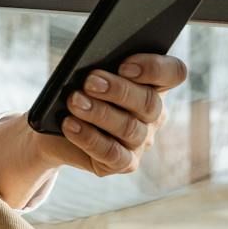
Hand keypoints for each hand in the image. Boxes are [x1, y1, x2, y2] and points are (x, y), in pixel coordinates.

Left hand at [38, 52, 186, 177]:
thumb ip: (100, 64)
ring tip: (74, 101)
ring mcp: (142, 141)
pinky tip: (70, 125)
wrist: (54, 126)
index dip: (154, 68)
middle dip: (118, 90)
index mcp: (153, 84)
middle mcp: (153, 114)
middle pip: (149, 102)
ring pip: (129, 128)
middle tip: (89, 82)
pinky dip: (89, 138)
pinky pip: (113, 154)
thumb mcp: (87, 72)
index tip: (124, 64)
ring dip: (99, 113)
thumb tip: (95, 65)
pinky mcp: (125, 163)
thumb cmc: (77, 89)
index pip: (173, 73)